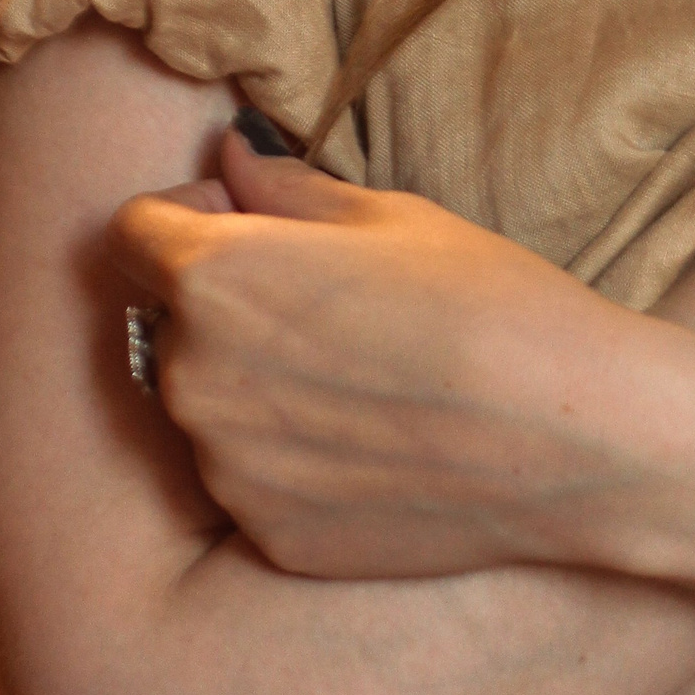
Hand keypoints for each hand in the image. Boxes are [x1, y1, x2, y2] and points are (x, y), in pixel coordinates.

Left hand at [106, 132, 694, 579]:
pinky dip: (292, 458)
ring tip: (364, 375)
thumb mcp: (390, 215)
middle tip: (331, 301)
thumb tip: (229, 159)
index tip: (247, 221)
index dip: (185, 217)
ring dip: (256, 384)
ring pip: (211, 406)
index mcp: (215, 279)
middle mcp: (193, 379)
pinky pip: (253, 479)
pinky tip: (377, 442)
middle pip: (171, 324)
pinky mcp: (265, 535)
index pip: (132, 232)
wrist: (562, 431)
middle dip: (227, 305)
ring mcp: (225, 469)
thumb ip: (286, 188)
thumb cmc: (484, 299)